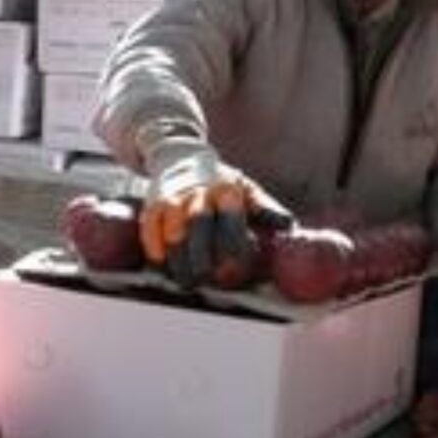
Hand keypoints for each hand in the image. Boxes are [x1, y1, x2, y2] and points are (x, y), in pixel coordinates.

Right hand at [139, 138, 289, 287]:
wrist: (180, 157)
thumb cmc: (220, 183)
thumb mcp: (247, 190)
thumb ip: (266, 210)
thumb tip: (288, 226)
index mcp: (226, 189)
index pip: (231, 216)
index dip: (234, 241)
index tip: (237, 263)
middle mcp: (198, 192)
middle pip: (198, 224)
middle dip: (201, 254)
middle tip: (205, 278)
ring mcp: (173, 198)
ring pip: (172, 230)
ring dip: (178, 258)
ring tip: (186, 280)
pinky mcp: (152, 205)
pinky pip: (150, 230)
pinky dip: (155, 249)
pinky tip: (163, 265)